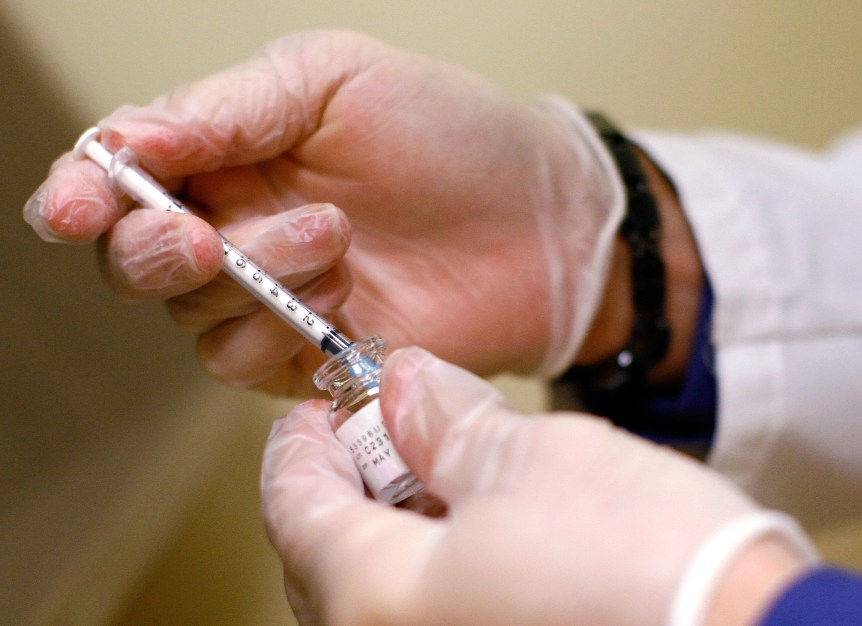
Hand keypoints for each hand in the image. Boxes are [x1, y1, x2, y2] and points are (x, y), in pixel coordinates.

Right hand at [24, 31, 619, 394]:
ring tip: (338, 239)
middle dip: (158, 252)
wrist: (541, 220)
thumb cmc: (455, 135)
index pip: (122, 178)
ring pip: (193, 317)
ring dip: (254, 281)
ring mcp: (274, 298)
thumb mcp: (337, 81)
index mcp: (232, 151)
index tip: (81, 206)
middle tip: (209, 237)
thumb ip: (228, 109)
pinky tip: (348, 298)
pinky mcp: (310, 356)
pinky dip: (278, 335)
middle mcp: (240, 227)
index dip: (84, 193)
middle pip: (137, 262)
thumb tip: (126, 141)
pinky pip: (245, 364)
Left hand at [261, 347, 812, 624]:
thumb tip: (407, 386)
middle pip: (324, 558)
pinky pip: (428, 618)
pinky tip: (474, 528)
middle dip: (348, 482)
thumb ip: (446, 420)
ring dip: (392, 525)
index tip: (316, 408)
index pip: (294, 508)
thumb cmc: (639, 565)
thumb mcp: (528, 457)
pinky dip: (433, 570)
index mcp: (375, 599)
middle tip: (380, 430)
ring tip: (436, 469)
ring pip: (375, 595)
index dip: (299, 444)